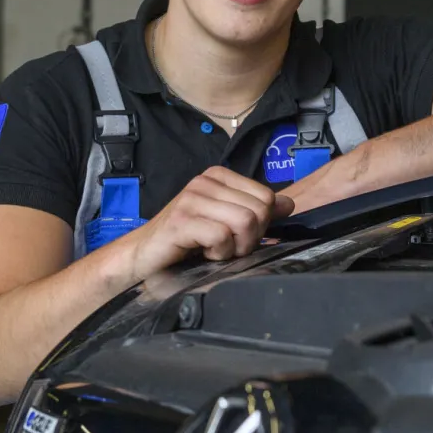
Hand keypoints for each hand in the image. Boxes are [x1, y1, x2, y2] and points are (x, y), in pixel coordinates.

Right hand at [124, 167, 292, 281]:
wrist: (144, 256)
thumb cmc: (185, 240)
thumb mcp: (225, 221)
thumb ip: (256, 210)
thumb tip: (288, 203)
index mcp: (219, 176)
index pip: (267, 197)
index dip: (261, 225)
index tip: (238, 235)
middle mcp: (205, 181)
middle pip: (260, 211)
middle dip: (249, 238)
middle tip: (226, 245)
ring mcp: (192, 199)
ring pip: (245, 223)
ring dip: (234, 247)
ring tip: (214, 248)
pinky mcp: (182, 221)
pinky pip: (222, 237)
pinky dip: (218, 253)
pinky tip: (202, 252)